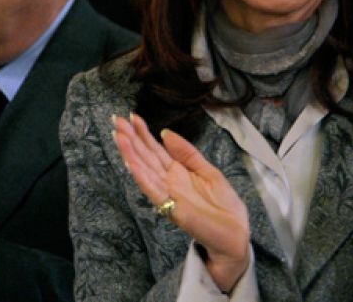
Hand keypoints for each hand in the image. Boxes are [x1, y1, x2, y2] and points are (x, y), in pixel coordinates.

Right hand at [115, 113, 249, 292]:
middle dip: (131, 138)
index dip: (143, 133)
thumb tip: (166, 132)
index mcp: (177, 171)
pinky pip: (154, 191)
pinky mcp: (171, 209)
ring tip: (119, 136)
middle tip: (116, 120)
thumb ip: (187, 153)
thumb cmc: (224, 205)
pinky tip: (131, 164)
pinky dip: (142, 178)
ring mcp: (167, 195)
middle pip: (145, 156)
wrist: (236, 235)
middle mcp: (168, 181)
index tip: (131, 116)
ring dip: (130, 154)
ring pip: (144, 170)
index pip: (155, 149)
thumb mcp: (209, 171)